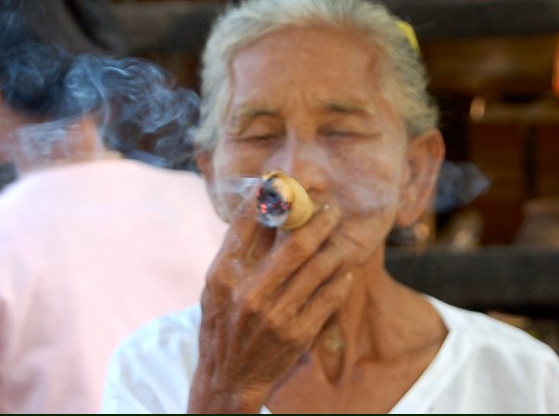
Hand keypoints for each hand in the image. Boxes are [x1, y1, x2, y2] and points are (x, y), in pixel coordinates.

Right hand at [188, 201, 353, 412]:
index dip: (266, 199)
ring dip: (334, 246)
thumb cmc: (221, 325)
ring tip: (340, 232)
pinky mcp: (297, 334)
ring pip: (316, 269)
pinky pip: (327, 299)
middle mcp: (249, 293)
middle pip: (293, 244)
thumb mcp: (215, 287)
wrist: (228, 377)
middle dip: (317, 221)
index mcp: (224, 276)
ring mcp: (276, 315)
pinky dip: (338, 281)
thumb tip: (260, 211)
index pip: (246, 225)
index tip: (281, 182)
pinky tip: (344, 269)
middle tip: (331, 207)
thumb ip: (235, 252)